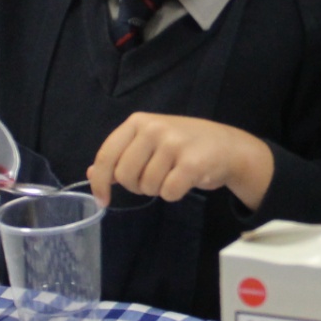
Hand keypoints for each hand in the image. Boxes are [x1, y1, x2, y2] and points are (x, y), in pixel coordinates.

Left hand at [89, 113, 274, 209]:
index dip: (100, 182)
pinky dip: (174, 194)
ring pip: (147, 186)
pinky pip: (168, 192)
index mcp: (139, 122)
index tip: (102, 199)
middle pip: (125, 175)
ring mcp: (174, 144)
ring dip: (158, 189)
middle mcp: (154, 128)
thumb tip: (91, 173)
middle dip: (137, 185)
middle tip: (153, 179)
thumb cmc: (185, 145)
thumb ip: (121, 155)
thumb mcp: (150, 142)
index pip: (107, 155)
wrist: (228, 147)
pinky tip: (185, 181)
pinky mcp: (192, 163)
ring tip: (173, 175)